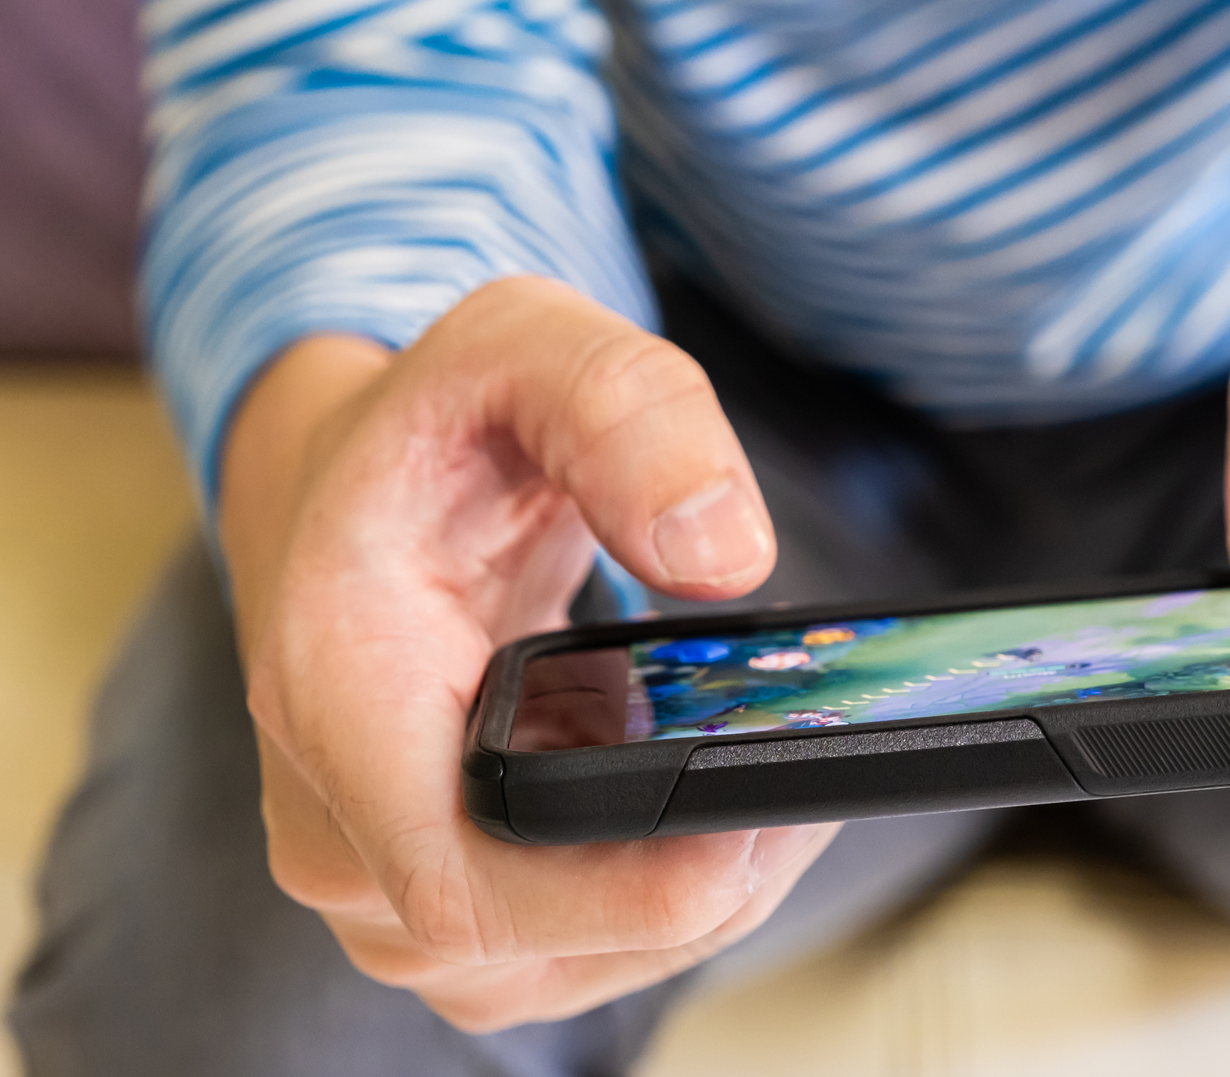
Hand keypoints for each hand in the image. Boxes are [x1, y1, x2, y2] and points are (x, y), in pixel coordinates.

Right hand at [219, 277, 836, 1030]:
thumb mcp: (531, 344)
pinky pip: (573, 950)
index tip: (761, 817)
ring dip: (700, 896)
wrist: (356, 483)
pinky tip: (732, 810)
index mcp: (335, 687)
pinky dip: (669, 896)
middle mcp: (334, 821)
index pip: (464, 879)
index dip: (629, 886)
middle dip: (702, 878)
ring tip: (785, 776)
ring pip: (569, 966)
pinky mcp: (444, 900)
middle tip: (815, 767)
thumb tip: (724, 553)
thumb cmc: (442, 424)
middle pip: (539, 943)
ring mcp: (385, 881)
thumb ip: (630, 412)